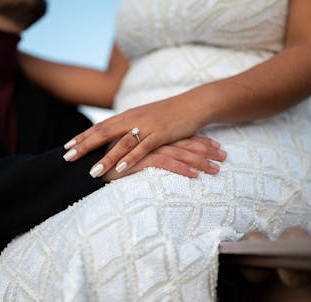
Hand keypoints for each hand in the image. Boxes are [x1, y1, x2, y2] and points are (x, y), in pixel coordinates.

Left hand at [63, 96, 205, 177]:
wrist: (194, 104)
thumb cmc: (169, 114)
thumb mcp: (146, 119)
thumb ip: (130, 128)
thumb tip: (116, 140)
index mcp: (128, 116)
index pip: (100, 126)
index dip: (83, 136)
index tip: (66, 146)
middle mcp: (133, 119)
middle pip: (103, 133)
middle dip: (84, 146)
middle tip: (66, 158)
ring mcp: (146, 126)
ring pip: (121, 143)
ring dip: (105, 158)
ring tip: (91, 171)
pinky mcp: (161, 134)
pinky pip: (143, 148)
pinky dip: (131, 158)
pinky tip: (120, 169)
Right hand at [101, 136, 226, 181]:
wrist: (86, 164)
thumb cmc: (107, 162)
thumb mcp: (130, 155)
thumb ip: (144, 153)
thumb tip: (157, 157)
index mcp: (148, 134)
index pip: (178, 136)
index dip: (197, 141)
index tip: (213, 146)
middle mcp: (149, 138)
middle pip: (183, 142)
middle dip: (205, 149)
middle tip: (224, 155)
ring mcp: (144, 147)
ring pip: (179, 152)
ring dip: (200, 161)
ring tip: (217, 169)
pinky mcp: (139, 158)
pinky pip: (166, 163)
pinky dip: (182, 169)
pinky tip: (196, 177)